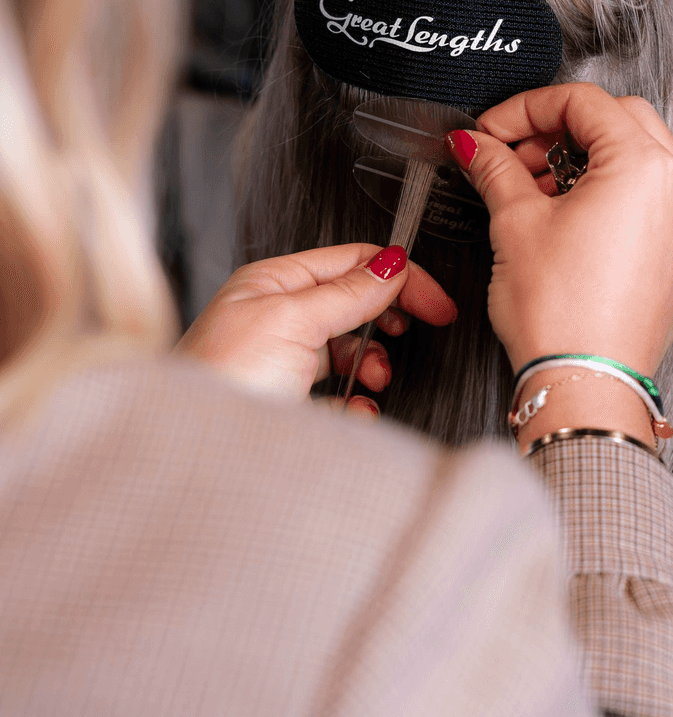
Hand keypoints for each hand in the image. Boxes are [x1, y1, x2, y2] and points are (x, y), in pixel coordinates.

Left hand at [175, 244, 456, 408]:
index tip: (436, 304)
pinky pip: (339, 396)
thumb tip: (391, 266)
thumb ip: (347, 292)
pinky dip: (355, 404)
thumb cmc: (220, 380)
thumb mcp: (291, 320)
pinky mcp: (290, 404)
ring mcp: (284, 362)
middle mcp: (278, 317)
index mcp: (273, 284)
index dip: (399, 277)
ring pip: (351, 352)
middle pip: (355, 304)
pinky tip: (353, 411)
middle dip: (385, 322)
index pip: (352, 262)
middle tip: (409, 336)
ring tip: (371, 381)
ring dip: (372, 366)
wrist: (192, 455)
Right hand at [448, 83, 672, 380]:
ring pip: (637, 160)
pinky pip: (647, 202)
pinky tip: (564, 219)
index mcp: (644, 167)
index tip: (492, 130)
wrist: (586, 386)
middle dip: (559, 129)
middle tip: (513, 153)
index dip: (526, 108)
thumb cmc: (561, 315)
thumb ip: (496, 168)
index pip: (584, 102)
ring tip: (532, 189)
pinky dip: (608, 194)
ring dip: (584, 160)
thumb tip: (477, 145)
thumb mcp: (515, 224)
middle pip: (619, 120)